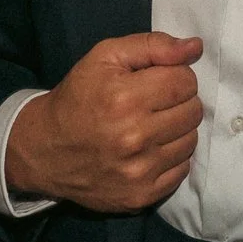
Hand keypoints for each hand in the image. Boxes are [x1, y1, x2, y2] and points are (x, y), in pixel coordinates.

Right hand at [6, 32, 201, 212]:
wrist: (45, 150)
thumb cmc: (78, 97)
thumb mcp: (105, 57)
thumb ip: (153, 46)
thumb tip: (196, 47)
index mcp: (125, 97)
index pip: (186, 82)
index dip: (176, 76)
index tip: (158, 81)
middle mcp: (134, 137)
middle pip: (193, 112)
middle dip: (179, 102)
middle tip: (155, 103)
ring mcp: (139, 171)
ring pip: (191, 141)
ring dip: (177, 130)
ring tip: (152, 126)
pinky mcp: (141, 195)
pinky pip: (182, 170)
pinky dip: (172, 158)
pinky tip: (150, 150)